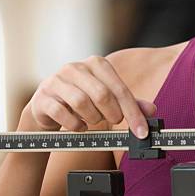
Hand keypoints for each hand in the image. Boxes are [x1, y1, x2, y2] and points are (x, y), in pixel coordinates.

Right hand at [24, 56, 156, 137]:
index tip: (141, 132)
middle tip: (113, 121)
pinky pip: (62, 113)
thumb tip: (151, 111)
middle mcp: (75, 68)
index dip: (133, 113)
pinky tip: (78, 125)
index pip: (120, 89)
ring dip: (92, 118)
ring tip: (93, 120)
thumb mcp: (108, 99)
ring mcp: (56, 81)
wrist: (48, 106)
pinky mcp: (43, 97)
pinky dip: (75, 125)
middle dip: (112, 114)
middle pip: (102, 94)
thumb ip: (129, 103)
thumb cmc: (82, 100)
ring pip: (81, 102)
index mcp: (96, 63)